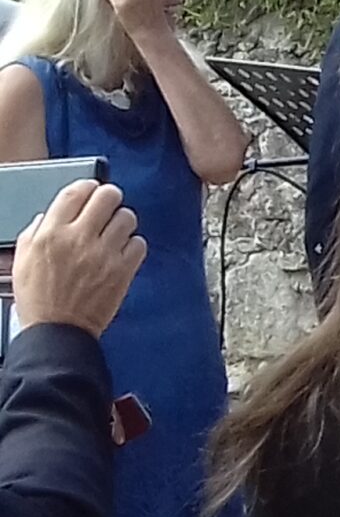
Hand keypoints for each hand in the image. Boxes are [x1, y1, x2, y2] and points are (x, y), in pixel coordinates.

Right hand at [13, 181, 144, 337]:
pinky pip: (139, 243)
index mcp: (50, 234)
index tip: (91, 188)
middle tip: (107, 206)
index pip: (75, 192)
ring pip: (127, 217)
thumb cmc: (38, 299)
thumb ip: (35, 233)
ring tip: (114, 233)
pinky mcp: (123, 269)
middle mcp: (78, 239)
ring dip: (122, 222)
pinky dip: (133, 245)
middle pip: (108, 196)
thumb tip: (49, 214)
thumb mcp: (23, 261)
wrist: (57, 332)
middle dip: (109, 198)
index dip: (87, 185)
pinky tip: (122, 253)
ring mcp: (103, 254)